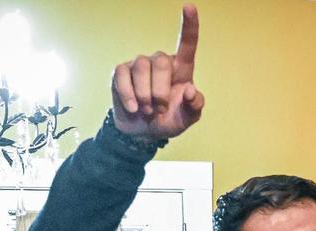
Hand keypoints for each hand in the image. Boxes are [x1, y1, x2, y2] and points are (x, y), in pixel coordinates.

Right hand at [111, 4, 203, 139]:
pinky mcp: (121, 72)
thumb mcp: (187, 119)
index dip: (189, 25)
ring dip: (145, 96)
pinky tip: (133, 108)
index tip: (189, 7)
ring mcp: (139, 65)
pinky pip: (122, 76)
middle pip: (161, 62)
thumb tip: (190, 90)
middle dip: (160, 91)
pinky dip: (128, 95)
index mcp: (181, 69)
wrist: (143, 133)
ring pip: (142, 69)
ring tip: (147, 111)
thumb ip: (194, 106)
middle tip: (160, 109)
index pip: (187, 43)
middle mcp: (160, 62)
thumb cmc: (169, 121)